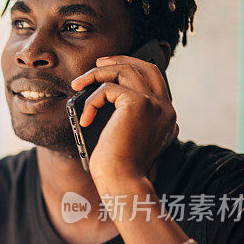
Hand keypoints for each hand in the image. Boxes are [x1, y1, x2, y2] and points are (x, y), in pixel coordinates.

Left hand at [70, 55, 177, 186]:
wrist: (122, 183)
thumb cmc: (118, 167)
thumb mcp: (126, 137)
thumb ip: (126, 117)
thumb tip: (104, 97)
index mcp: (165, 115)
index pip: (154, 78)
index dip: (132, 66)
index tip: (110, 66)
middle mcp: (165, 107)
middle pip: (144, 66)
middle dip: (119, 60)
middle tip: (96, 63)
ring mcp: (154, 104)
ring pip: (125, 70)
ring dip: (97, 74)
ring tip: (77, 85)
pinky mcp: (138, 104)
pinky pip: (108, 89)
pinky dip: (91, 101)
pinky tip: (84, 119)